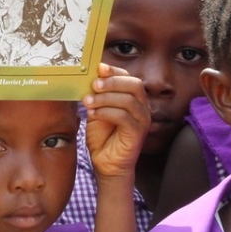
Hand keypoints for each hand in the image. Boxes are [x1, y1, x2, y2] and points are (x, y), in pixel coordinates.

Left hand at [83, 62, 150, 179]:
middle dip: (112, 82)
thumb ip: (95, 96)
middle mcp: (142, 107)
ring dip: (105, 98)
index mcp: (133, 98)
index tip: (98, 68)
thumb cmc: (102, 137)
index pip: (129, 77)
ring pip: (128, 100)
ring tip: (88, 102)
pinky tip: (93, 114)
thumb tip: (88, 77)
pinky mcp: (137, 133)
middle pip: (134, 85)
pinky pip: (124, 117)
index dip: (114, 71)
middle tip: (93, 85)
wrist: (106, 163)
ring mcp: (142, 120)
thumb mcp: (96, 110)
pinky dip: (106, 112)